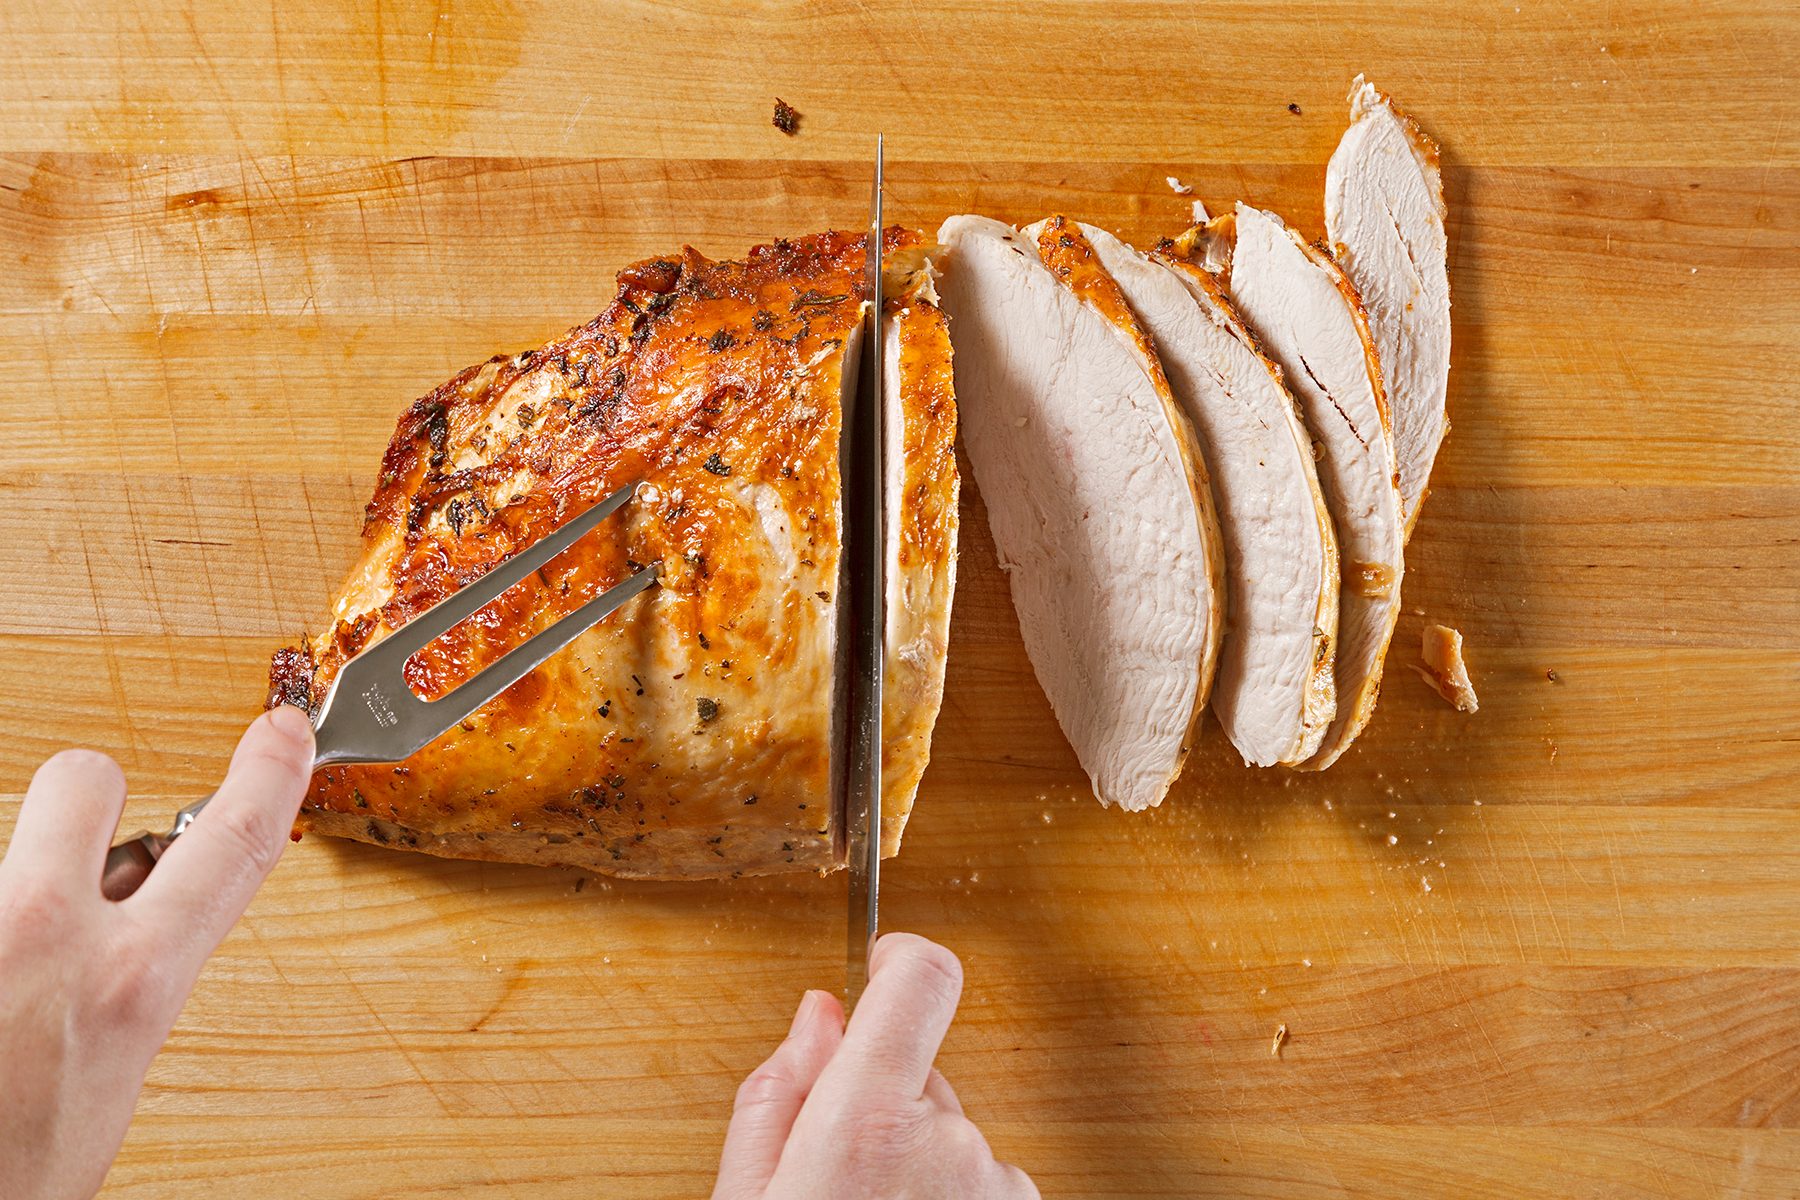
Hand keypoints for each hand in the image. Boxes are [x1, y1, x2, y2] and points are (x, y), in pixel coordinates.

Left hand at [0, 706, 315, 1199]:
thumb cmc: (11, 1175)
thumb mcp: (112, 1078)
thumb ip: (128, 986)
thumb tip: (131, 927)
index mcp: (126, 984)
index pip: (231, 848)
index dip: (269, 776)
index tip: (281, 731)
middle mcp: (39, 935)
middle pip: (83, 779)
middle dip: (90, 799)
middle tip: (81, 850)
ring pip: (2, 850)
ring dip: (10, 891)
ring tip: (6, 967)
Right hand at [713, 933, 1037, 1199]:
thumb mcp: (747, 1197)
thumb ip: (778, 1094)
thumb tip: (820, 1017)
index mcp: (869, 1124)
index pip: (920, 981)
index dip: (899, 960)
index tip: (884, 960)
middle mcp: (948, 1145)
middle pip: (918, 1075)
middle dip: (879, 1107)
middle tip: (835, 1175)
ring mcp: (994, 1182)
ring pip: (947, 1135)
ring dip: (913, 1161)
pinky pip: (978, 1179)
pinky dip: (945, 1196)